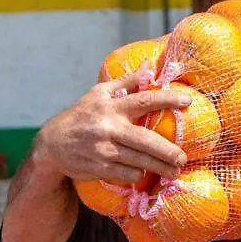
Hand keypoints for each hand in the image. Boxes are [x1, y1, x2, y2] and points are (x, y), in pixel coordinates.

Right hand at [33, 72, 190, 183]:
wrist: (52, 145)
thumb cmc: (82, 115)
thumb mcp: (98, 94)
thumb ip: (126, 82)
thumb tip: (149, 66)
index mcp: (111, 106)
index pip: (143, 100)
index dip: (167, 99)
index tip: (188, 101)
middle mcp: (108, 128)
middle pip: (145, 140)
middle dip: (167, 151)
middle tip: (183, 158)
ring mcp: (103, 150)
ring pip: (139, 161)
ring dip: (159, 168)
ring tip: (174, 172)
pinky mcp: (99, 168)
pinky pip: (127, 174)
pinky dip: (138, 174)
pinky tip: (143, 172)